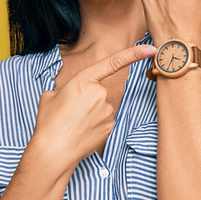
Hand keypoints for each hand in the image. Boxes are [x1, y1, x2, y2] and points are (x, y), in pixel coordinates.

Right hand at [32, 44, 155, 164]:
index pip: (113, 62)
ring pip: (102, 106)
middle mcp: (100, 93)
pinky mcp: (111, 125)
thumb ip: (66, 89)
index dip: (134, 54)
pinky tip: (82, 131)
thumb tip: (71, 94)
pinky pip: (104, 120)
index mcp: (84, 80)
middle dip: (86, 100)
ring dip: (90, 113)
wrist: (53, 151)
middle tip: (70, 113)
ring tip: (73, 123)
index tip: (151, 49)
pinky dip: (94, 124)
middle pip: (98, 91)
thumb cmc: (49, 122)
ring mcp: (107, 110)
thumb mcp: (50, 96)